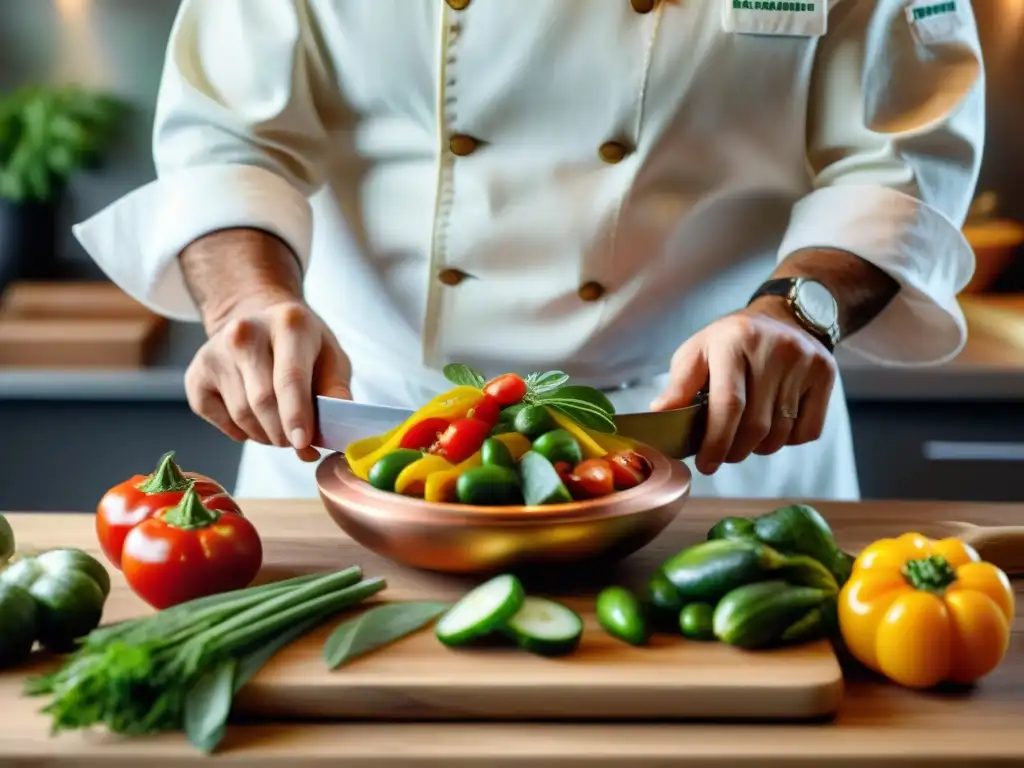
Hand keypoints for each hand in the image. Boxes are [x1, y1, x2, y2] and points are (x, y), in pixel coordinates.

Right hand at [185, 297, 351, 461]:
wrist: (258, 320)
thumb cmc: (302, 345)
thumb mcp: (331, 357)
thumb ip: (336, 393)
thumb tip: (334, 432)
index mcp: (288, 323)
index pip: (289, 377)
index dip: (296, 415)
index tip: (303, 443)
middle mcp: (245, 332)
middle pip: (263, 401)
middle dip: (284, 433)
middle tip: (297, 441)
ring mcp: (214, 352)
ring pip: (242, 415)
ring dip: (266, 435)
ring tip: (279, 427)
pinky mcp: (196, 374)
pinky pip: (221, 421)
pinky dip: (242, 432)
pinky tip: (254, 417)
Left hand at [650, 300, 836, 474]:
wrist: (785, 316)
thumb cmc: (731, 342)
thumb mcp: (697, 352)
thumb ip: (679, 385)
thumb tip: (660, 415)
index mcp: (733, 341)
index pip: (728, 404)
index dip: (716, 442)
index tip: (706, 464)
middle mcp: (773, 349)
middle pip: (755, 425)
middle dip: (734, 451)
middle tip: (722, 455)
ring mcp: (804, 360)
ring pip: (781, 433)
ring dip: (759, 448)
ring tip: (745, 437)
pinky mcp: (825, 373)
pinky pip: (808, 430)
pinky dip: (788, 440)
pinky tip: (774, 424)